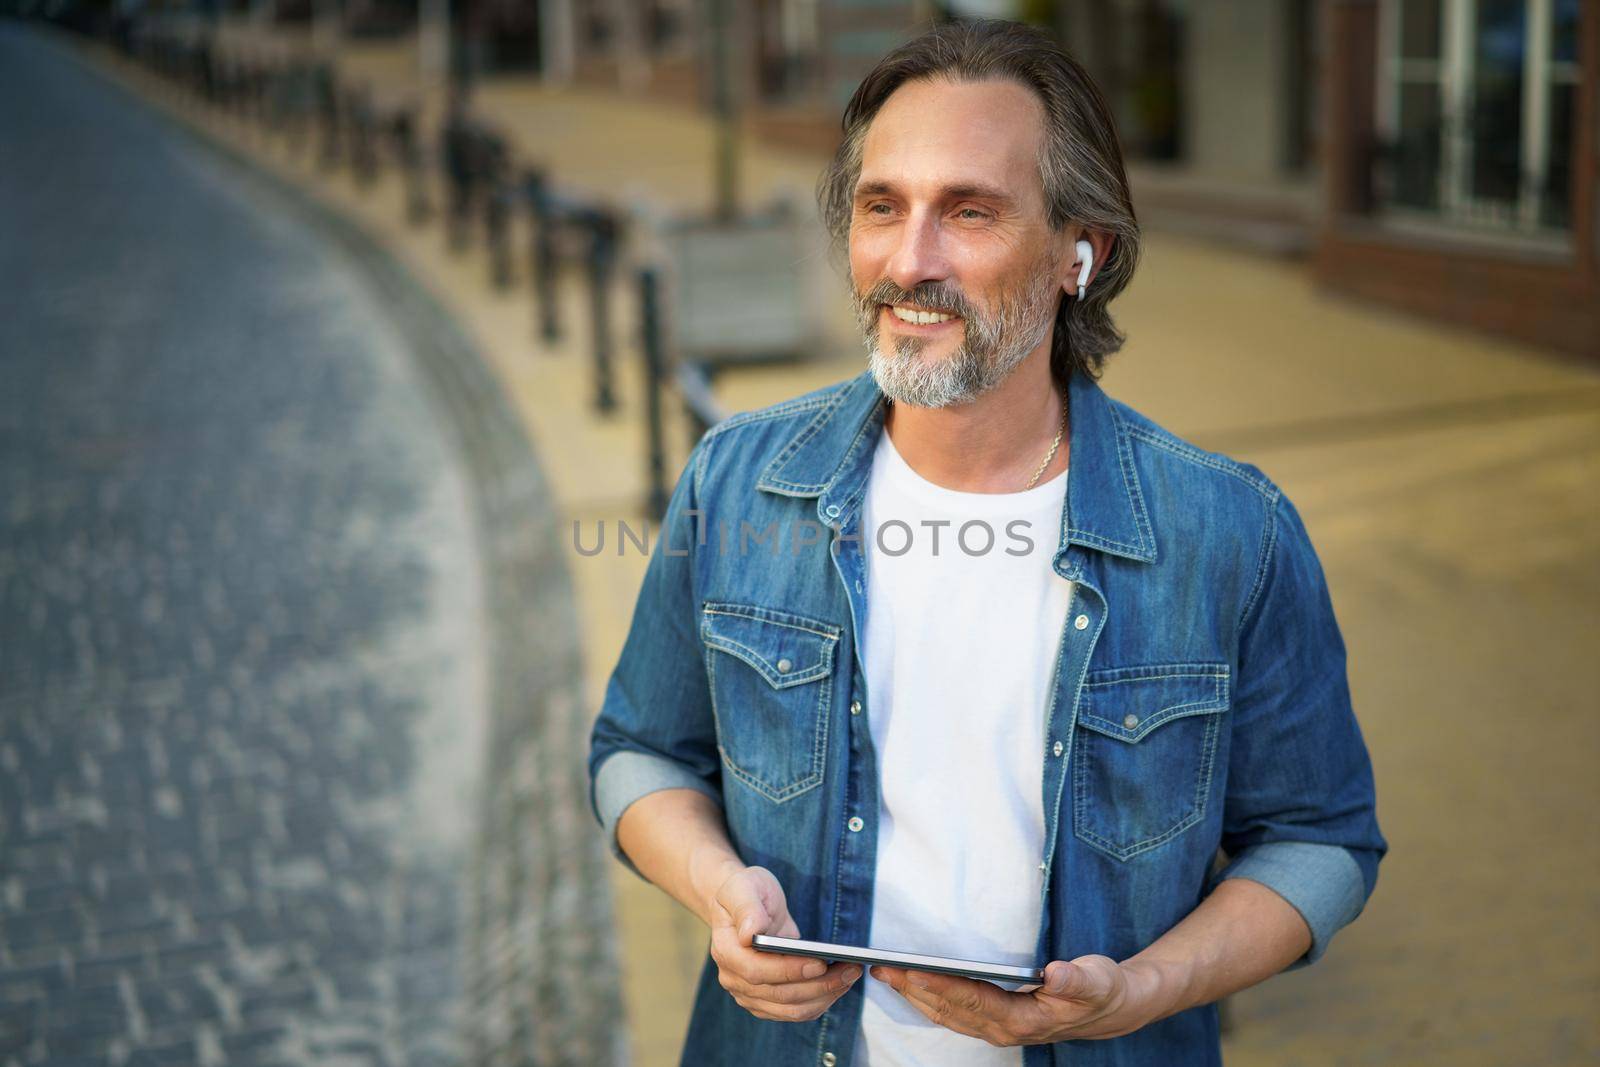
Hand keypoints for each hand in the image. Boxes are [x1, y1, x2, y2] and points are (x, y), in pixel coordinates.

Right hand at [708, 866, 861, 1021]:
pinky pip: (795, 1011)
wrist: (746, 905)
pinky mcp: (766, 1002)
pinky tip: (839, 985)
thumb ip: (746, 908)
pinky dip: (820, 1002)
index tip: (820, 962)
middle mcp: (734, 980)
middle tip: (851, 969)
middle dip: (819, 985)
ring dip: (824, 996)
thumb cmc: (745, 891)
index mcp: (726, 952)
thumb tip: (748, 933)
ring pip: (791, 1009)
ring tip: (850, 976)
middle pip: (780, 995)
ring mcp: (749, 995)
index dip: (788, 971)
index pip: (756, 971)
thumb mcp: (744, 887)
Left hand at [869, 955, 1160, 1045]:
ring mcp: (997, 1028)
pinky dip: (928, 999)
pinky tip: (911, 985)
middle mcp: (1004, 1029)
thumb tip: (1058, 972)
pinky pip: (953, 1014)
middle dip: (913, 990)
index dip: (941, 987)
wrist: (1110, 1009)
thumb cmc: (1102, 990)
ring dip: (914, 996)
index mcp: (1023, 1019)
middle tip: (881, 968)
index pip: (973, 1001)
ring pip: (946, 1015)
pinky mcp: (994, 1021)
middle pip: (950, 1010)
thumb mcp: (1098, 980)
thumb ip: (1078, 979)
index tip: (912, 971)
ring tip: (885, 974)